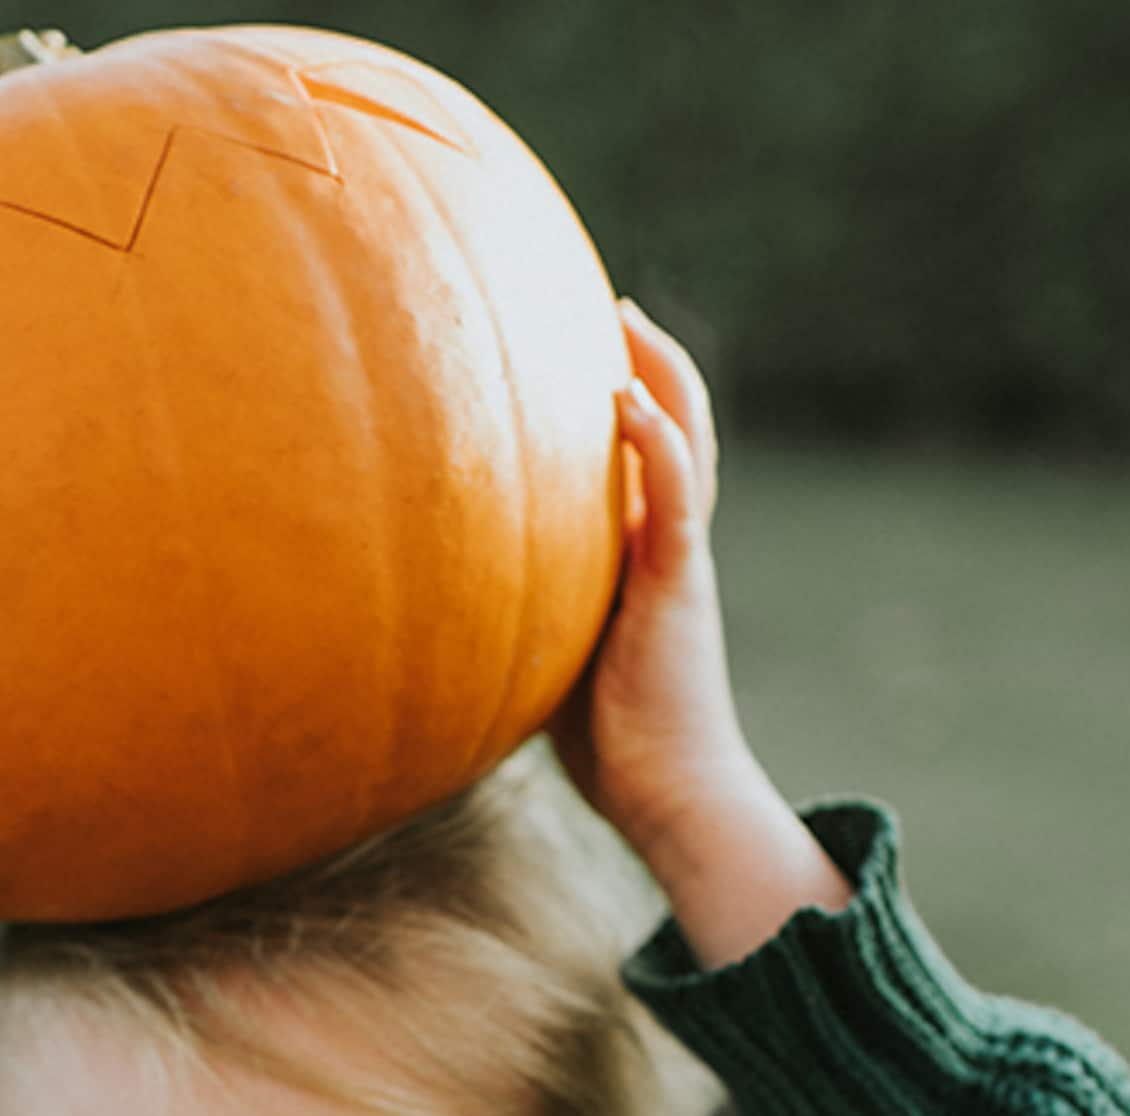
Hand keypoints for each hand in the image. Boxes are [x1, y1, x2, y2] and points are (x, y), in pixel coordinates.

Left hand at [547, 302, 850, 963]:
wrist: (667, 793)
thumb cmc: (610, 745)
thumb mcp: (552, 664)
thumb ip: (522, 624)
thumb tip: (444, 618)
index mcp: (646, 565)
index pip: (640, 469)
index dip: (621, 408)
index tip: (577, 356)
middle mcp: (670, 550)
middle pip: (672, 434)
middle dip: (645, 365)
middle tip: (609, 306)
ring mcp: (680, 564)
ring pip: (684, 449)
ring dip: (658, 378)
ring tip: (624, 319)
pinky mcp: (680, 588)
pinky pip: (675, 503)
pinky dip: (657, 445)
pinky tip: (626, 399)